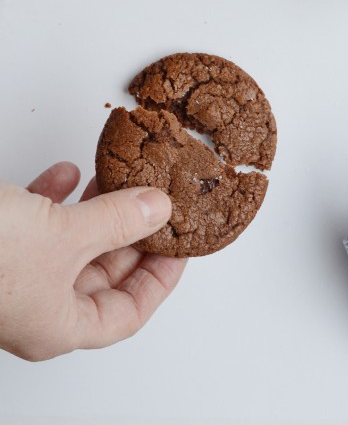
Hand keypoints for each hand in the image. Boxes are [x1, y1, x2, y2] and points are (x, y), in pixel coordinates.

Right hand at [0, 162, 185, 360]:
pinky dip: (54, 198)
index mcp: (57, 325)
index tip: (181, 244)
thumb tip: (159, 210)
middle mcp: (35, 307)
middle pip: (102, 275)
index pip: (127, 314)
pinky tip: (65, 172)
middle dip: (130, 233)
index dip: (160, 278)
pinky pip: (35, 224)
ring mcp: (13, 277)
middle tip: (157, 201)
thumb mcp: (65, 235)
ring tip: (116, 178)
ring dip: (95, 210)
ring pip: (70, 245)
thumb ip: (118, 221)